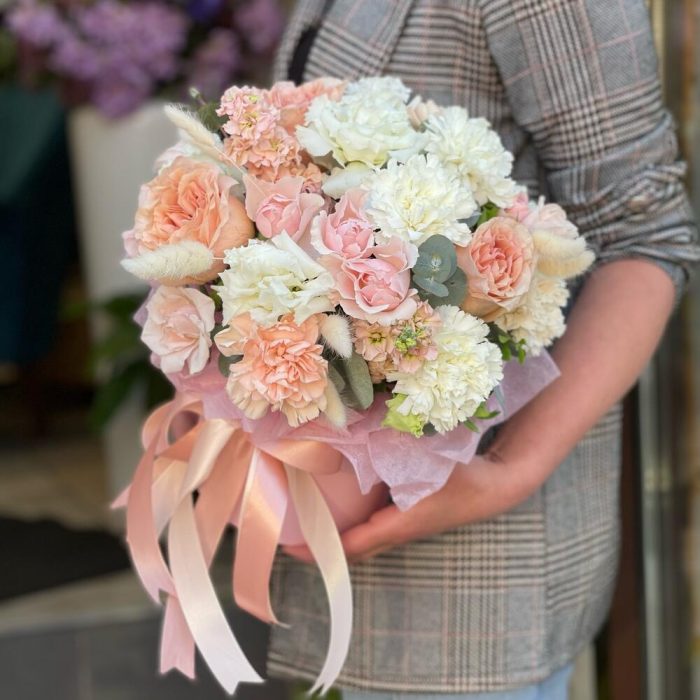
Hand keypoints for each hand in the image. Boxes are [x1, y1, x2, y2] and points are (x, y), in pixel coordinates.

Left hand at [283, 452, 534, 563]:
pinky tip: (333, 500)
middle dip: (319, 545)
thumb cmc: (463, 475)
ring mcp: (401, 528)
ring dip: (332, 534)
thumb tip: (358, 425)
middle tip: (285, 529)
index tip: (290, 547)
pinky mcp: (404, 519)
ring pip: (360, 540)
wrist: (494, 489)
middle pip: (351, 548)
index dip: (321, 549)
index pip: (354, 544)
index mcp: (401, 522)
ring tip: (300, 515)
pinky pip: (369, 528)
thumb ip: (396, 444)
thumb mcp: (431, 457)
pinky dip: (347, 522)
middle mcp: (397, 531)